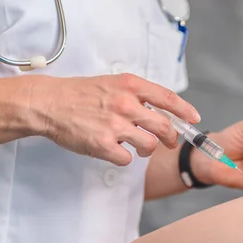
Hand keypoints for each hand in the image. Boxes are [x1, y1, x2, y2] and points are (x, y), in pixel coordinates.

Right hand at [28, 74, 199, 165]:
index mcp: (130, 86)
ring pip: (150, 145)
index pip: (168, 99)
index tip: (194, 118)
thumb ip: (136, 94)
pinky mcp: (103, 145)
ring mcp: (115, 125)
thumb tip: (161, 110)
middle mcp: (126, 104)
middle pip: (164, 127)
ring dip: (147, 150)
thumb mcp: (112, 83)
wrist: (48, 103)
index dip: (185, 111)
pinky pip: (127, 159)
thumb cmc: (79, 94)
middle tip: (167, 141)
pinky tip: (114, 150)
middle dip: (170, 137)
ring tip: (137, 147)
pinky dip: (124, 157)